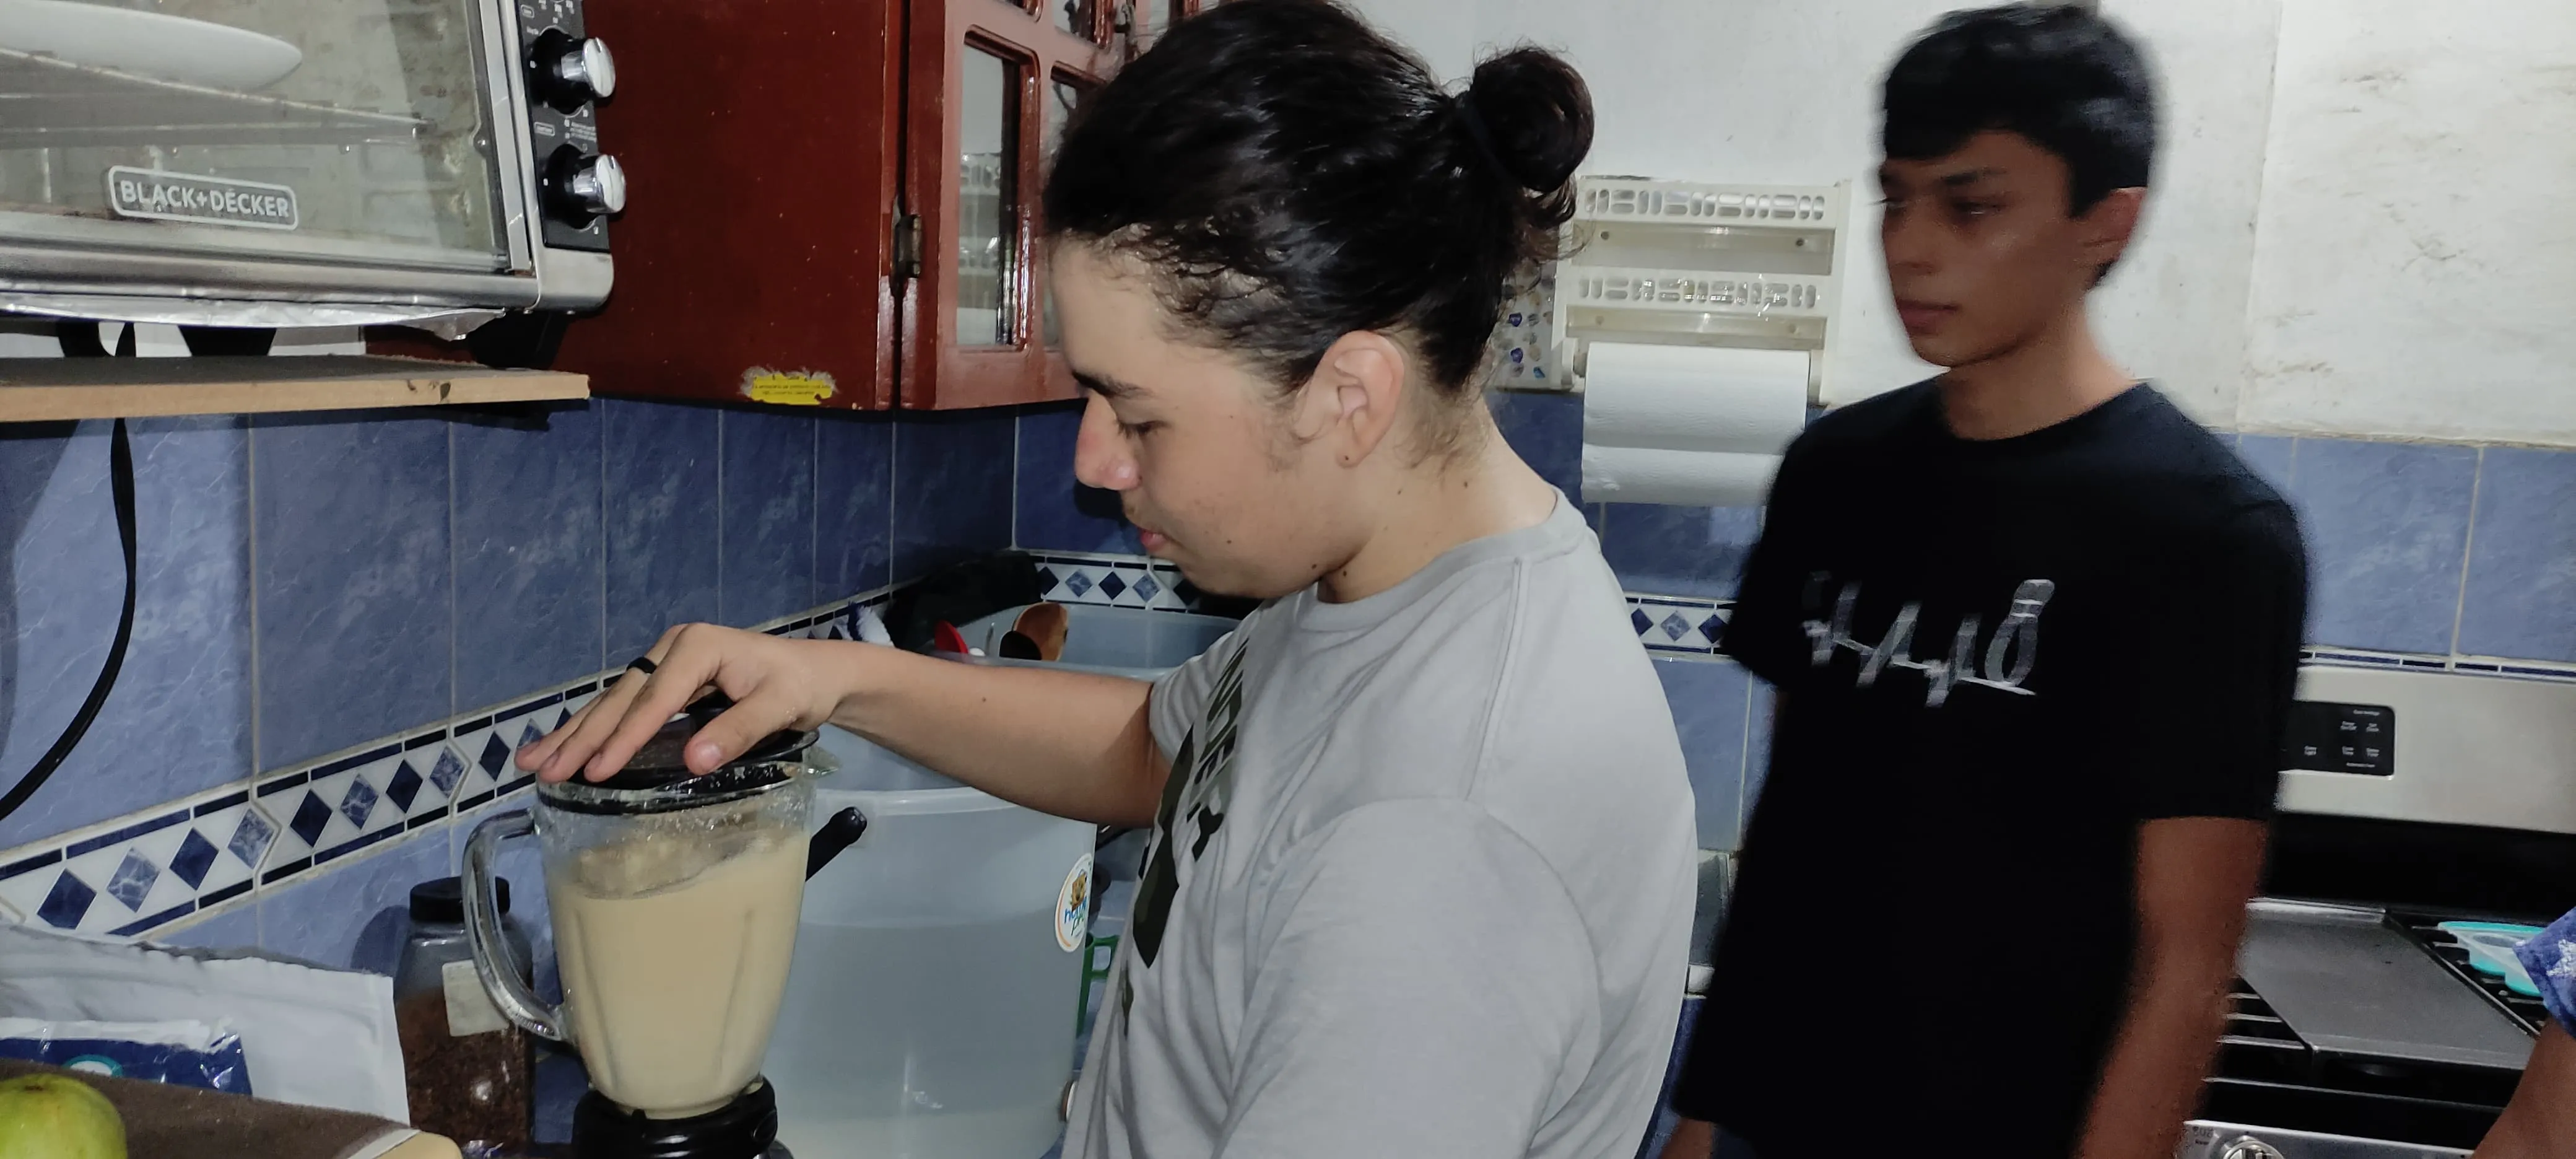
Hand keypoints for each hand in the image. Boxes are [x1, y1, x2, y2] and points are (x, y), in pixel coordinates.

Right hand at [517, 622, 858, 782]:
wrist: (815, 674)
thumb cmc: (800, 687)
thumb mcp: (780, 707)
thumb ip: (739, 730)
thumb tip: (695, 760)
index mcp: (697, 648)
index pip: (655, 700)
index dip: (625, 737)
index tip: (598, 771)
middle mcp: (670, 649)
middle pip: (621, 700)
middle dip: (581, 738)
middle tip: (544, 772)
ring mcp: (662, 663)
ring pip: (610, 703)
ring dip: (572, 734)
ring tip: (530, 762)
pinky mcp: (661, 680)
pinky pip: (620, 707)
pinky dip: (589, 729)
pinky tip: (560, 747)